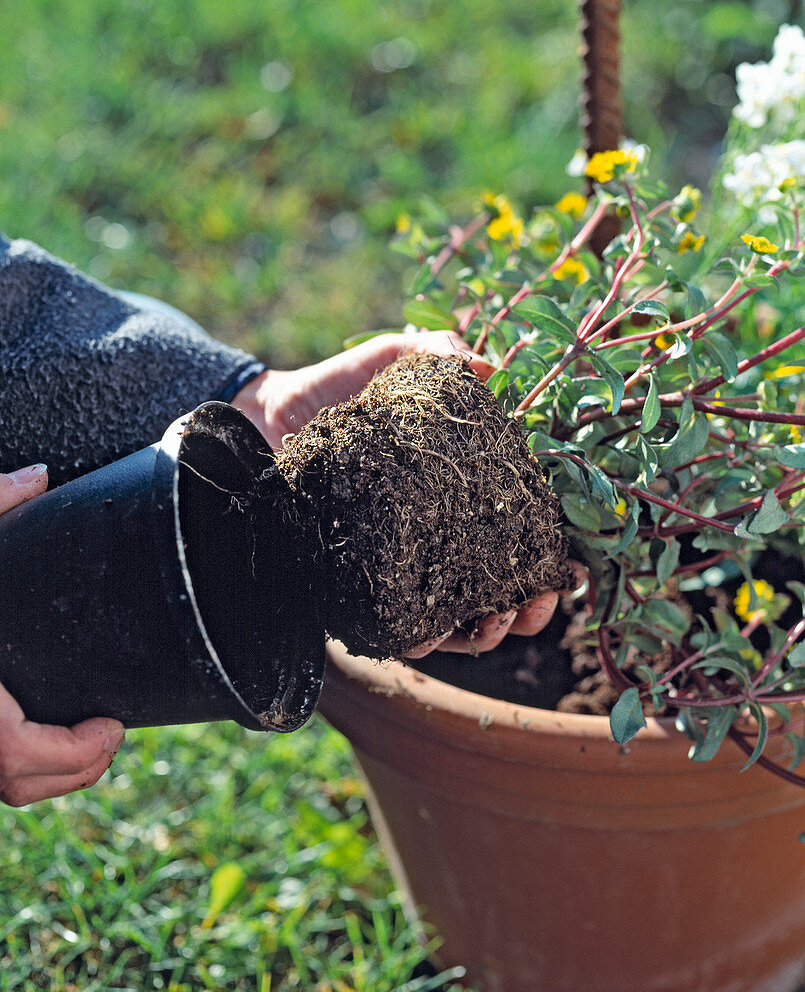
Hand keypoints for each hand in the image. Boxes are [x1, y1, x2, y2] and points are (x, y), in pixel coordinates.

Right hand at [0, 465, 124, 806]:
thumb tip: (36, 477)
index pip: (11, 750)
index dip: (71, 753)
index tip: (110, 725)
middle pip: (13, 785)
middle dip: (74, 770)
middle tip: (109, 737)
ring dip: (48, 775)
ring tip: (88, 744)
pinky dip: (15, 770)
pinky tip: (39, 739)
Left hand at [232, 333, 584, 657]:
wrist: (262, 420)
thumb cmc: (336, 389)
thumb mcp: (391, 361)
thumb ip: (434, 352)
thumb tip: (487, 367)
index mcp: (460, 495)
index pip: (519, 533)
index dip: (550, 553)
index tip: (569, 564)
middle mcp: (437, 539)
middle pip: (499, 587)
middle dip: (529, 606)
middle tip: (538, 601)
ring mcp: (399, 569)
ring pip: (455, 621)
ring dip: (487, 631)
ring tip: (495, 620)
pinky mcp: (355, 592)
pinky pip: (395, 630)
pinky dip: (423, 639)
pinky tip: (436, 634)